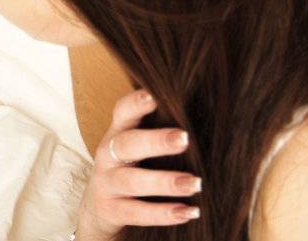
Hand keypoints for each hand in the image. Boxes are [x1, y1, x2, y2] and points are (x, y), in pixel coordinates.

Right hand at [74, 89, 200, 238]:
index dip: (136, 104)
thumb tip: (207, 123)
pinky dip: (162, 213)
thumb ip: (159, 137)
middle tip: (184, 139)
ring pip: (132, 181)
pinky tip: (187, 212)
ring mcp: (106, 183)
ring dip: (164, 182)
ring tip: (195, 184)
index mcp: (117, 134)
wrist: (99, 209)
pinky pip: (136, 212)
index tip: (154, 95)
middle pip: (127, 144)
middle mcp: (108, 155)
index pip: (122, 113)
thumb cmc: (130, 170)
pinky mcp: (110, 210)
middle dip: (155, 141)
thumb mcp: (136, 150)